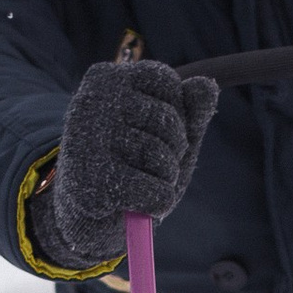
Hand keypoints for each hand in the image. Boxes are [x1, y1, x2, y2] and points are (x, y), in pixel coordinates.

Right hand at [32, 58, 221, 269]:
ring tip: (142, 182)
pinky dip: (160, 204)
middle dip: (174, 150)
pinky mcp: (92, 185)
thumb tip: (208, 86)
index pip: (167, 82)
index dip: (176, 113)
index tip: (154, 129)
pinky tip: (141, 204)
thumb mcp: (164, 133)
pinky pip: (156, 193)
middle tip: (149, 163)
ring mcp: (87, 143)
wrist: (85, 213)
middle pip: (169, 122)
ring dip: (165, 180)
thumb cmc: (129, 164)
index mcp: (105, 78)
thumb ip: (189, 110)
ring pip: (163, 160)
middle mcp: (91, 103)